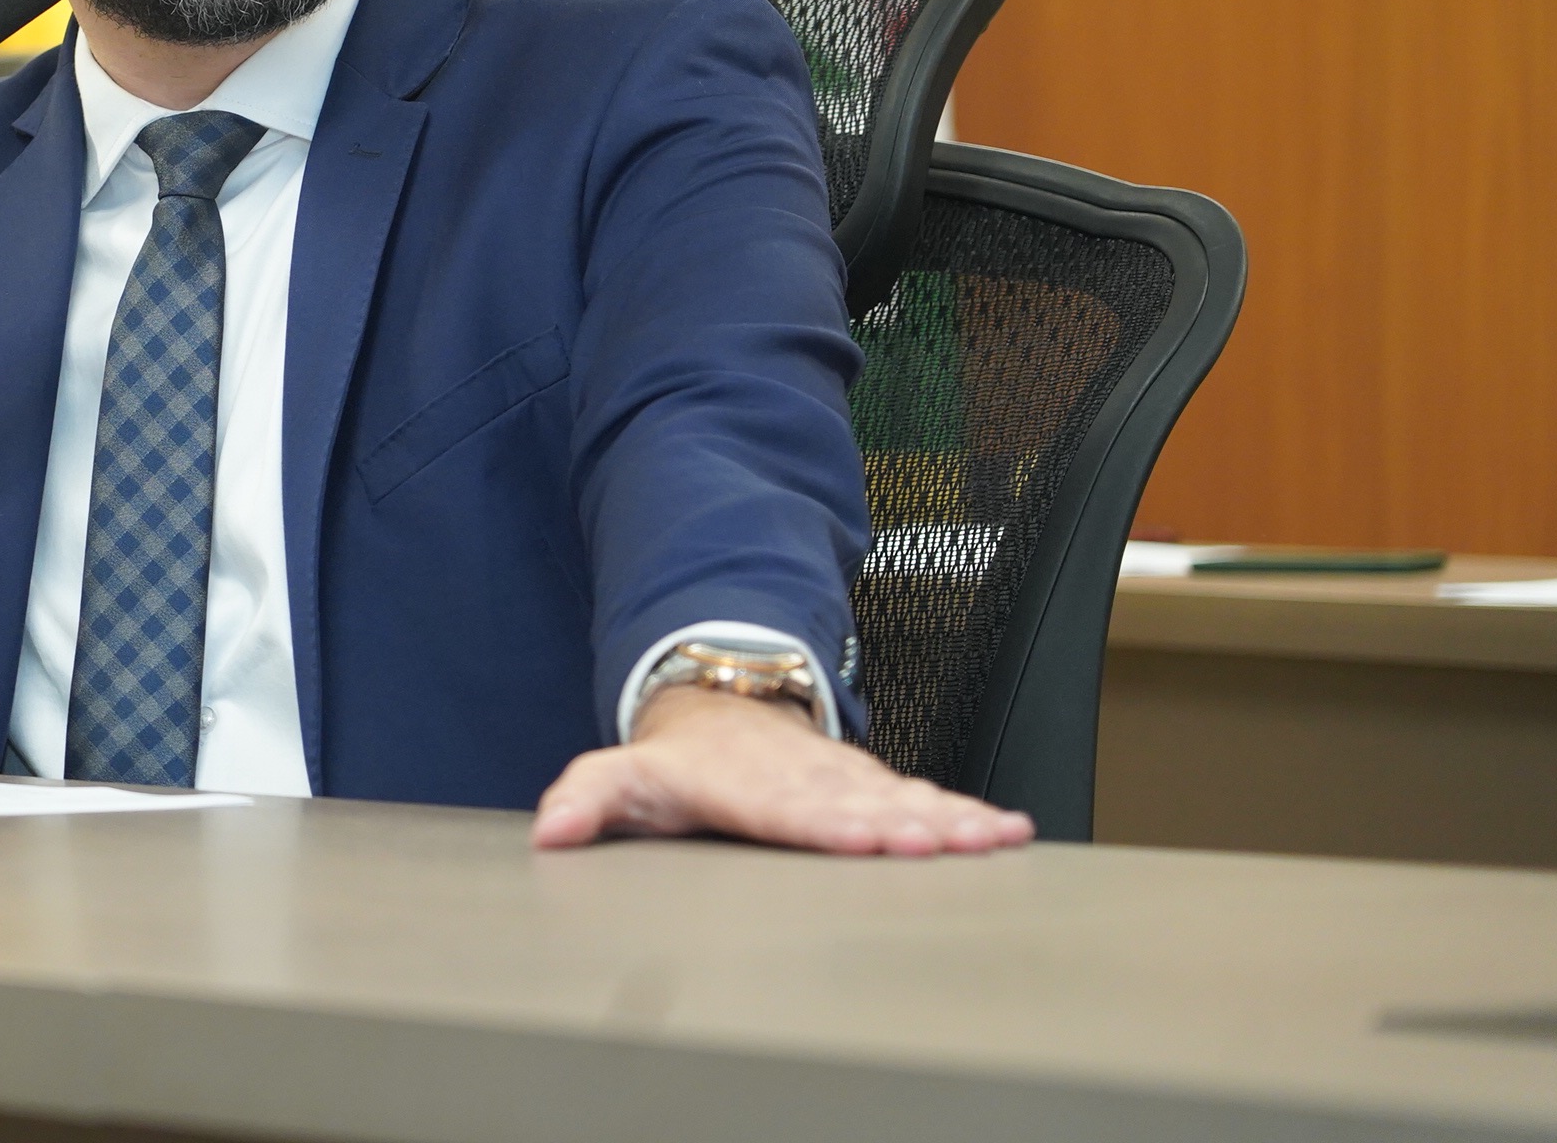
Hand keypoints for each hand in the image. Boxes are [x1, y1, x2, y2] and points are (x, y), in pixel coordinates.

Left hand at [531, 686, 1034, 854]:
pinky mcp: (872, 789)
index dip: (830, 825)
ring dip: (952, 820)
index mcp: (749, 788)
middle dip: (910, 826)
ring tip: (996, 837)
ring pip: (904, 800)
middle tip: (954, 843)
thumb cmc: (679, 764)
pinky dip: (967, 814)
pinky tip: (1006, 831)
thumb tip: (551, 830)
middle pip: (863, 807)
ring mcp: (846, 785)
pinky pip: (925, 800)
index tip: (867, 837)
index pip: (792, 810)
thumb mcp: (625, 777)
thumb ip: (588, 798)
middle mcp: (806, 784)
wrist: (724, 712)